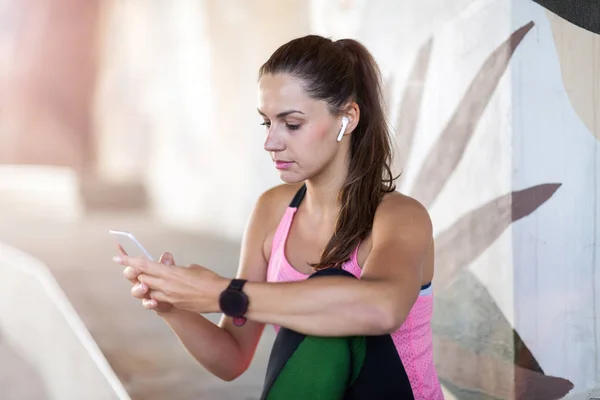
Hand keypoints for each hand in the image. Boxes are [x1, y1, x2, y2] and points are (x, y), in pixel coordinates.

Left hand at [113, 253, 228, 313]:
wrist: (221, 297)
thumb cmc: (210, 279)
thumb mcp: (194, 268)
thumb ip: (179, 269)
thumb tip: (175, 270)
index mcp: (170, 272)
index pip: (143, 265)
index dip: (128, 261)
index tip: (116, 257)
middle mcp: (166, 285)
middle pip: (143, 278)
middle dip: (140, 273)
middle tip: (141, 268)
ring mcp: (169, 297)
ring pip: (149, 291)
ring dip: (150, 285)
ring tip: (158, 280)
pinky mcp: (175, 305)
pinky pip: (161, 298)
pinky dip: (161, 293)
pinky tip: (171, 290)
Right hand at [118, 245, 173, 313]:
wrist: (180, 299)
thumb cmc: (174, 283)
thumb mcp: (172, 271)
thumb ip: (168, 264)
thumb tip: (166, 256)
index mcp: (146, 270)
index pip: (135, 263)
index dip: (127, 259)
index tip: (119, 257)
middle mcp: (143, 281)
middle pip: (131, 275)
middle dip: (131, 273)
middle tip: (135, 271)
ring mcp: (146, 294)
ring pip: (136, 291)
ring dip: (138, 288)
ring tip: (144, 287)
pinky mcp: (152, 303)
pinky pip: (147, 304)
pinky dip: (149, 303)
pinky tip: (154, 302)